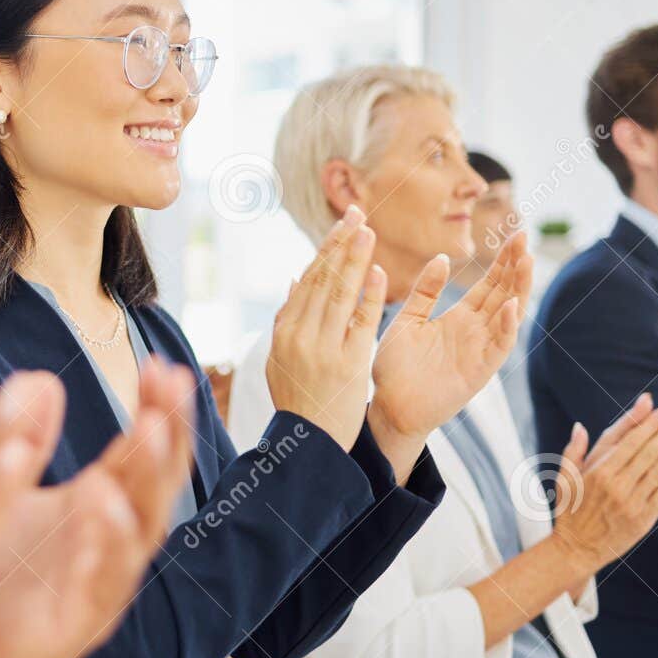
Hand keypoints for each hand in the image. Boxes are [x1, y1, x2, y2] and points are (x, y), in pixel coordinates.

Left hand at [0, 358, 197, 657]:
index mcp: (100, 505)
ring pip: (139, 532)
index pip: (142, 450)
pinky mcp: (77, 624)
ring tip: (145, 432)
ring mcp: (100, 583)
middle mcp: (110, 542)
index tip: (162, 364)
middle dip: (167, 434)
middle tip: (170, 389)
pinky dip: (106, 544)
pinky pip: (101, 584)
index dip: (157, 409)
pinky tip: (102, 505)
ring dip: (145, 480)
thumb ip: (27, 441)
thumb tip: (42, 379)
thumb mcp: (8, 491)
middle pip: (155, 483)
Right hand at [265, 205, 387, 449]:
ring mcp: (323, 348)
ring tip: (367, 230)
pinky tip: (378, 271)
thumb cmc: (297, 400)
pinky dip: (369, 295)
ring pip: (340, 294)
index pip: (308, 281)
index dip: (327, 250)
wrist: (308, 444)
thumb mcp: (279, 359)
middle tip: (357, 213)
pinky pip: (360, 322)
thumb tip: (296, 277)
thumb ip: (287, 318)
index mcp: (284, 331)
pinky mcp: (348, 363)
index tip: (343, 225)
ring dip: (354, 258)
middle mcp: (301, 335)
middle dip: (341, 244)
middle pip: (323, 280)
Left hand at [369, 232, 532, 444]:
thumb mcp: (408, 320)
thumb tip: (442, 257)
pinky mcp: (478, 372)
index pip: (489, 284)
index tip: (514, 235)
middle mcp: (475, 332)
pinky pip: (499, 347)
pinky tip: (510, 305)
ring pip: (509, 316)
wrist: (388, 407)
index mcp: (459, 318)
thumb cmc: (395, 368)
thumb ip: (425, 292)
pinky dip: (506, 327)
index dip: (503, 261)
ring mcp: (479, 351)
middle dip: (516, 266)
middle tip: (524, 236)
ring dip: (519, 289)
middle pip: (504, 294)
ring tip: (526, 261)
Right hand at [549, 380, 657, 572]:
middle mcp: (617, 485)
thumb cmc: (570, 511)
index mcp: (598, 473)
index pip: (630, 442)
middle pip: (649, 452)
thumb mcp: (564, 478)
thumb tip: (580, 426)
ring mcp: (632, 502)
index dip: (650, 425)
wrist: (576, 549)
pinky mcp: (644, 518)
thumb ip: (573, 450)